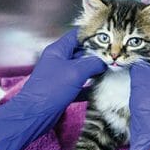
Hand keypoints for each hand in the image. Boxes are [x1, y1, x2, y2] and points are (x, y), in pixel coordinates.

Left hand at [0, 30, 105, 149]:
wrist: (35, 114)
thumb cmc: (51, 89)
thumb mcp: (75, 72)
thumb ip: (93, 63)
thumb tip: (105, 61)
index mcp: (57, 50)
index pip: (77, 35)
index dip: (93, 34)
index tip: (109, 37)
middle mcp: (58, 60)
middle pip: (80, 51)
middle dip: (97, 53)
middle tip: (114, 55)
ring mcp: (59, 75)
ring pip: (80, 68)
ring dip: (94, 69)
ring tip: (111, 69)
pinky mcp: (62, 90)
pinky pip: (79, 84)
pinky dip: (89, 86)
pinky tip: (101, 88)